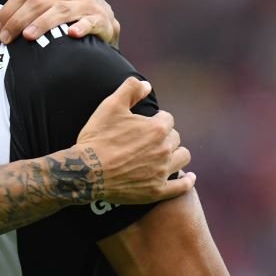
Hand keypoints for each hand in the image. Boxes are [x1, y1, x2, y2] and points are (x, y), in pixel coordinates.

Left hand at [0, 0, 120, 46]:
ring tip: (28, 36)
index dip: (8, 9)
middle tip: (4, 38)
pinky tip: (71, 34)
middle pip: (38, 2)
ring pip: (60, 12)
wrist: (102, 14)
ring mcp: (85, 3)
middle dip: (18, 20)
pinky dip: (81, 27)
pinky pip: (90, 22)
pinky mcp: (99, 19)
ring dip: (43, 23)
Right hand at [76, 77, 192, 203]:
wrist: (86, 172)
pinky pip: (181, 186)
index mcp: (156, 129)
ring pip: (182, 158)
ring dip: (176, 154)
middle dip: (165, 136)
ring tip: (166, 155)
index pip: (167, 119)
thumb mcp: (110, 106)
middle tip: (149, 140)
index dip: (156, 120)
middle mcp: (164, 149)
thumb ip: (130, 89)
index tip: (145, 124)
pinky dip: (187, 181)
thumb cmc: (97, 138)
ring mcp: (162, 172)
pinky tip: (189, 177)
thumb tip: (147, 85)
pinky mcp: (157, 191)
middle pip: (175, 138)